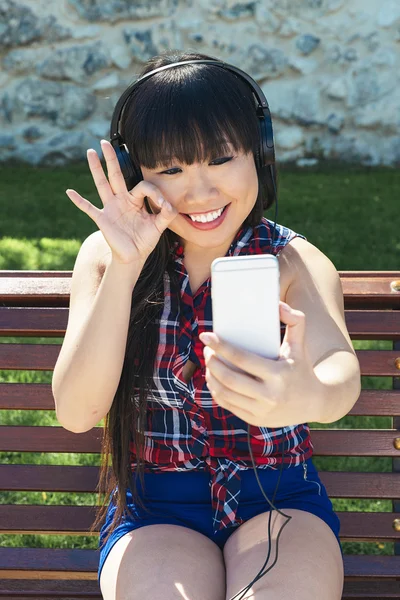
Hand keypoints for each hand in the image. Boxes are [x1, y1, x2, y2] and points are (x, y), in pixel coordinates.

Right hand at [65, 139, 178, 264]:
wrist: (134, 257)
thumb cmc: (145, 240)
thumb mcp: (159, 226)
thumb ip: (167, 214)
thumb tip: (170, 205)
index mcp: (135, 200)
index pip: (142, 186)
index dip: (154, 193)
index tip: (163, 205)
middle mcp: (121, 200)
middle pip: (115, 175)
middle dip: (111, 159)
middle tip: (105, 142)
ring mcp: (110, 208)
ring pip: (102, 184)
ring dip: (96, 169)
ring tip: (90, 152)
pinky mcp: (103, 219)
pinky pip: (88, 208)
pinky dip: (79, 201)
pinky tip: (69, 192)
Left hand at [199, 301, 320, 427]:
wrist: (315, 403)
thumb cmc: (302, 368)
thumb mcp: (300, 344)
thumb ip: (295, 320)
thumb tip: (277, 305)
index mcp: (278, 374)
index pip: (242, 358)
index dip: (220, 346)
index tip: (206, 335)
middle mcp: (269, 395)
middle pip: (229, 377)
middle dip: (211, 361)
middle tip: (206, 349)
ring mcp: (261, 410)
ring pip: (224, 392)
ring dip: (210, 376)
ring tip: (208, 362)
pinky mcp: (255, 420)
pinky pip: (228, 404)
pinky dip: (216, 391)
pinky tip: (213, 379)